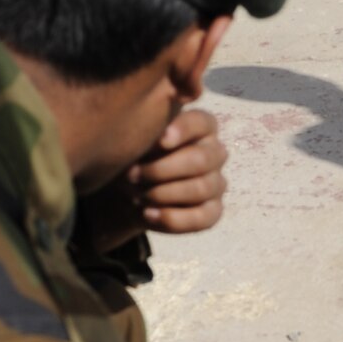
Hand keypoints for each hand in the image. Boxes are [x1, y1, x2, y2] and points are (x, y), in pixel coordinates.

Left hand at [134, 108, 228, 234]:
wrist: (126, 189)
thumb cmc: (136, 155)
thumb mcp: (138, 137)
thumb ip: (150, 126)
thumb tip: (159, 134)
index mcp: (201, 127)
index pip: (202, 123)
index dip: (183, 130)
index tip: (160, 140)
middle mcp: (215, 153)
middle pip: (201, 160)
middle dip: (162, 170)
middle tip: (132, 175)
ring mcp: (216, 183)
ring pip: (201, 188)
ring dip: (162, 194)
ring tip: (136, 195)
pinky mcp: (212, 211)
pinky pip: (202, 218)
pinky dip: (172, 218)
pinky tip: (148, 213)